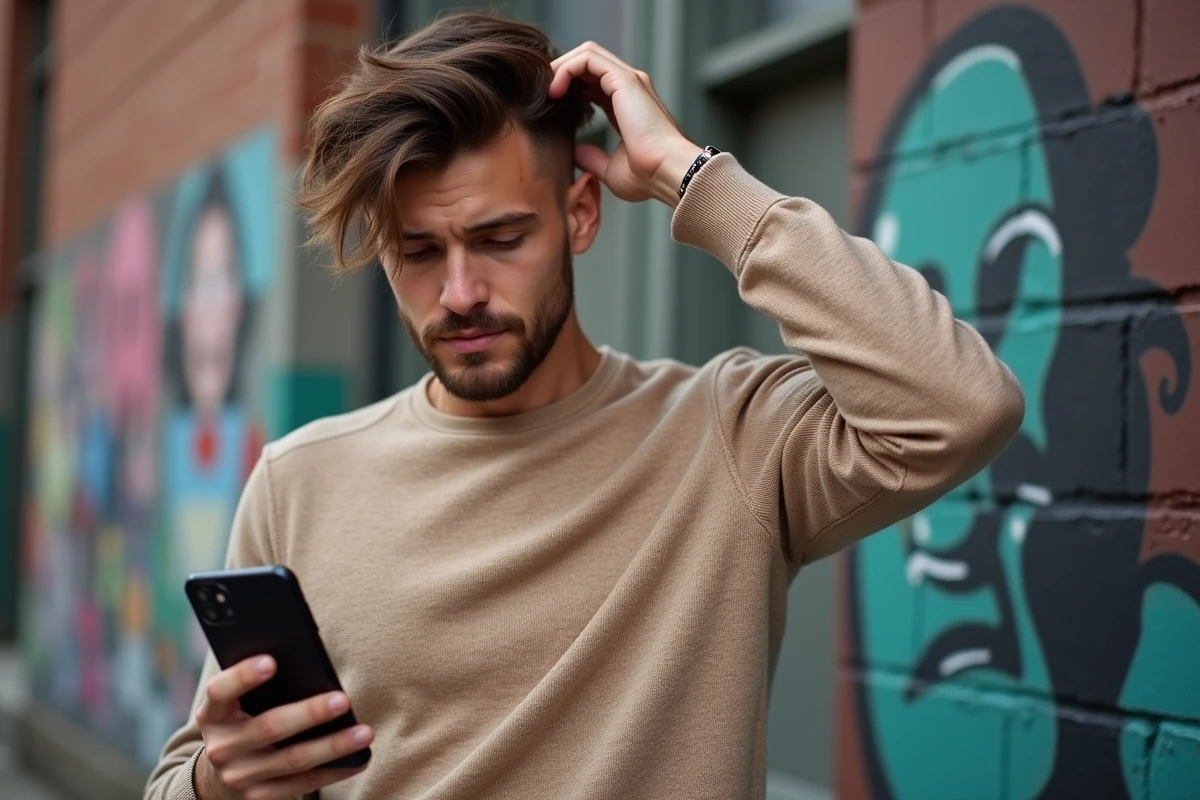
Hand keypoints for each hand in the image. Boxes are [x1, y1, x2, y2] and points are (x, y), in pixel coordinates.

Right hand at [193, 656, 373, 799]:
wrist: (222, 776)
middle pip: (269, 727)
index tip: (271, 661)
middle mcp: (222, 747)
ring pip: (293, 760)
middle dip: (309, 713)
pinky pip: (304, 784)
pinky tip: (359, 758)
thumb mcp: (237, 705)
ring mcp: (240, 776)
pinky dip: (335, 771)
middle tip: (343, 700)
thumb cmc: (242, 721)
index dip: (242, 677)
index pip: (220, 692)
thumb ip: (258, 687)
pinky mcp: (261, 797)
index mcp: (213, 715)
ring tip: (364, 732)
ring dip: (332, 746)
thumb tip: (309, 665)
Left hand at [549, 42, 701, 207]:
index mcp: (627, 105)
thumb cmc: (648, 177)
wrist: (667, 173)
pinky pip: (587, 59)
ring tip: (547, 90)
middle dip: (561, 72)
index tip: (550, 105)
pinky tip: (555, 90)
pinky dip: (566, 69)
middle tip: (542, 94)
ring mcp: (629, 80)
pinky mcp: (624, 80)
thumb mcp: (611, 170)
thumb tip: (575, 154)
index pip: (592, 82)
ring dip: (561, 66)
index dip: (568, 87)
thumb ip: (593, 158)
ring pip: (587, 53)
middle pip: (588, 62)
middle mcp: (630, 88)